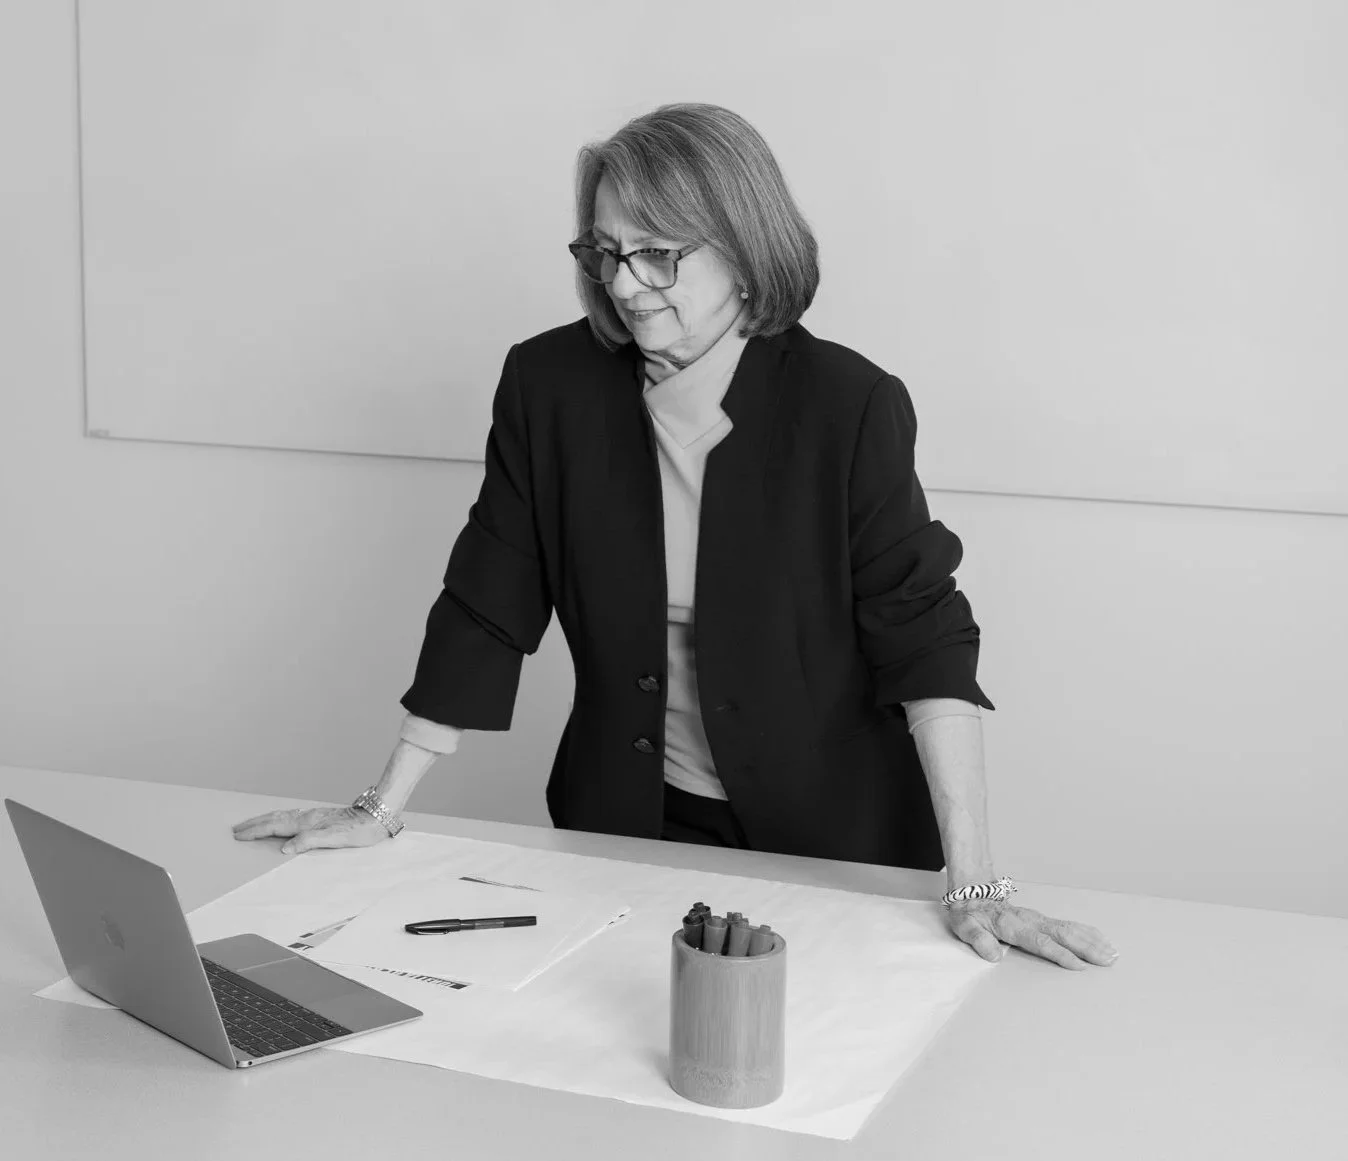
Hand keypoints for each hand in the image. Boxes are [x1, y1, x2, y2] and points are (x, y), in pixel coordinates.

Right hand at [231, 805, 389, 854]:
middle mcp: (309, 817)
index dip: (256, 831)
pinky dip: (278, 819)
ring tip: (251, 824)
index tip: (239, 835)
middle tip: (236, 830)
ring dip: (264, 820)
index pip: (276, 826)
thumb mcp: (336, 839)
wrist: (378, 815)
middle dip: (254, 824)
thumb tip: (285, 848)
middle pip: (275, 819)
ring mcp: (314, 816)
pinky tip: (279, 822)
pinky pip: (291, 817)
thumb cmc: (360, 830)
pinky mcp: (320, 817)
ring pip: (282, 816)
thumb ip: (310, 841)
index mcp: (308, 823)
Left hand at [944, 898, 1119, 969]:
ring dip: (1092, 941)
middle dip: (1087, 948)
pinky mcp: (1043, 920)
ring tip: (1113, 953)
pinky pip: (1069, 925)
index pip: (1040, 942)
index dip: (1059, 954)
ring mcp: (1038, 919)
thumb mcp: (965, 926)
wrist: (972, 893)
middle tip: (1108, 960)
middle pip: (1063, 935)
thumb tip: (993, 954)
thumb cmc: (969, 913)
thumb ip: (978, 939)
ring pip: (1070, 929)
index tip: (1079, 966)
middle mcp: (1030, 921)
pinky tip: (1102, 940)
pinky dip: (1087, 932)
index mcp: (1012, 925)